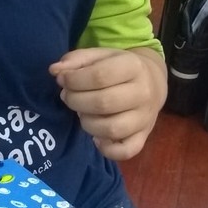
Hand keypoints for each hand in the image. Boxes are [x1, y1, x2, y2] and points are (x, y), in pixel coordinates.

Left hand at [49, 47, 164, 160]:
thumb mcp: (100, 56)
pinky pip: (126, 151)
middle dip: (75, 101)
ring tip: (82, 113)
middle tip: (68, 97)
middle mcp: (143, 93)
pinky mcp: (144, 136)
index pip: (99, 76)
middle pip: (103, 103)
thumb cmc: (119, 68)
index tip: (63, 80)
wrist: (153, 83)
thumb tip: (55, 71)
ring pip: (112, 129)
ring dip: (87, 123)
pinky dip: (107, 149)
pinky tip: (96, 137)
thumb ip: (76, 60)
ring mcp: (145, 117)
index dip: (74, 80)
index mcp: (133, 66)